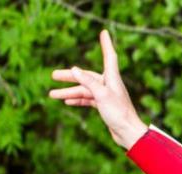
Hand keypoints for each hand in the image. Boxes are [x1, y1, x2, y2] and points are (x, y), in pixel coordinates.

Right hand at [49, 30, 146, 149]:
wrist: (129, 134)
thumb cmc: (119, 113)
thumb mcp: (101, 95)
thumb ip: (88, 82)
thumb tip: (74, 69)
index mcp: (112, 78)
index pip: (109, 56)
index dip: (106, 44)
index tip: (104, 32)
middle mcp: (109, 85)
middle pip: (87, 76)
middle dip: (69, 76)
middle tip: (53, 75)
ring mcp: (106, 96)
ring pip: (84, 90)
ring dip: (69, 92)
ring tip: (52, 94)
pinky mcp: (104, 106)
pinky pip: (88, 100)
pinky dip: (78, 100)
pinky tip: (67, 101)